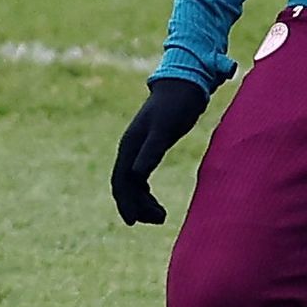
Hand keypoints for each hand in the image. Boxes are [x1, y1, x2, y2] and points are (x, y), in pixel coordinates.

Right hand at [110, 73, 210, 225]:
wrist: (184, 84)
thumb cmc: (176, 105)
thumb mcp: (164, 129)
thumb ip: (151, 151)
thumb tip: (135, 175)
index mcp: (130, 145)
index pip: (121, 181)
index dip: (126, 203)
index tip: (133, 222)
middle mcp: (130, 148)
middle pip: (125, 185)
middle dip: (137, 206)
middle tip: (159, 220)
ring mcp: (139, 148)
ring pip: (133, 183)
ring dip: (143, 202)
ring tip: (162, 216)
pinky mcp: (150, 148)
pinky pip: (140, 177)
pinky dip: (146, 192)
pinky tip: (155, 202)